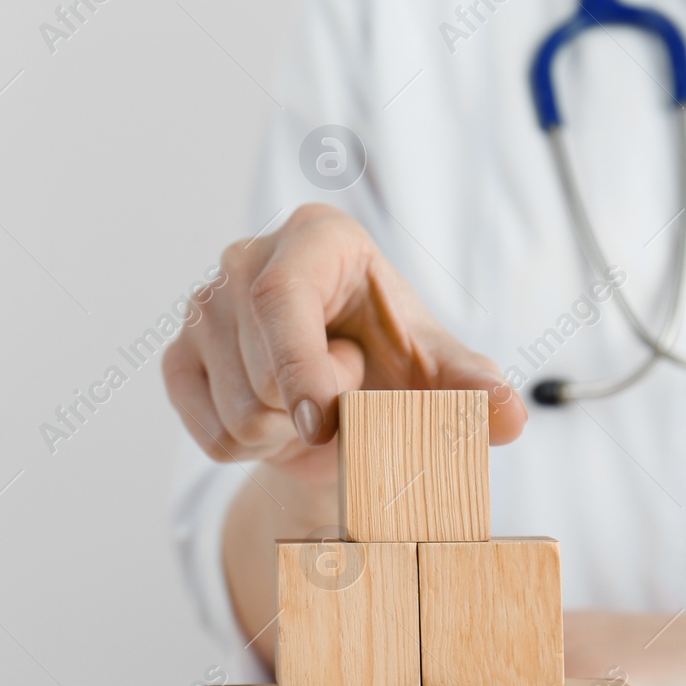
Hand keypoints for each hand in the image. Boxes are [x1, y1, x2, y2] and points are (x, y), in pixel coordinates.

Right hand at [163, 203, 526, 485]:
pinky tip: (276, 419)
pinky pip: (211, 435)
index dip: (299, 365)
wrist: (342, 393)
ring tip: (309, 404)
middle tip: (345, 389)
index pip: (279, 297)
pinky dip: (250, 448)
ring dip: (286, 433)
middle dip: (312, 409)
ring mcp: (202, 307)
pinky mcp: (177, 356)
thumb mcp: (437, 370)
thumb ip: (473, 388)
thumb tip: (507, 414)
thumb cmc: (390, 360)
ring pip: (237, 413)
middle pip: (261, 371)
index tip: (325, 422)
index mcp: (314, 237)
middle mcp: (245, 259)